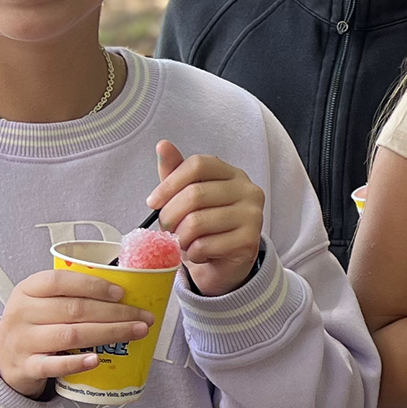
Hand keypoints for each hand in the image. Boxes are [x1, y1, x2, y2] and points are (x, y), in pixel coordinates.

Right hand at [0, 270, 154, 398]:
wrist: (1, 357)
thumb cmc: (34, 323)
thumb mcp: (42, 301)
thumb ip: (71, 294)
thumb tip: (125, 293)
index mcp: (28, 289)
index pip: (61, 281)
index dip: (93, 286)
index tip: (122, 293)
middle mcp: (23, 312)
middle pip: (74, 309)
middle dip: (115, 313)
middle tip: (144, 316)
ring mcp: (23, 340)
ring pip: (70, 335)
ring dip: (109, 333)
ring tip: (136, 332)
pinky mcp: (26, 366)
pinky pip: (53, 365)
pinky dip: (76, 363)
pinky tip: (96, 360)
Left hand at [149, 141, 264, 295]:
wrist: (225, 262)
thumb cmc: (205, 226)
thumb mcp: (187, 196)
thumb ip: (176, 172)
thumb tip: (163, 145)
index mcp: (232, 173)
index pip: (198, 164)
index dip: (170, 182)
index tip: (153, 202)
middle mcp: (248, 190)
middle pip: (194, 194)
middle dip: (170, 215)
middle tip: (166, 228)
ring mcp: (252, 215)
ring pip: (197, 222)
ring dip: (180, 237)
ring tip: (182, 241)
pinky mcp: (249, 241)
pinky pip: (205, 245)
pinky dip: (192, 253)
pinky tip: (198, 252)